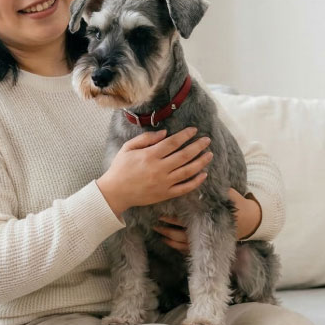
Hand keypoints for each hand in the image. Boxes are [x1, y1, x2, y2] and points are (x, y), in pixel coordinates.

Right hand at [97, 127, 213, 218]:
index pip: (173, 142)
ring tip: (209, 154)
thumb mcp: (128, 148)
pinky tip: (204, 174)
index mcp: (150, 156)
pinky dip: (196, 182)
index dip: (185, 135)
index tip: (194, 130)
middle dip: (198, 146)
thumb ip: (146, 138)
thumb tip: (165, 133)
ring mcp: (164, 183)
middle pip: (184, 155)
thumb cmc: (120, 168)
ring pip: (188, 171)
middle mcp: (159, 169)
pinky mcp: (165, 194)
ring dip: (201, 162)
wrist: (115, 192)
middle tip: (207, 140)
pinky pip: (184, 188)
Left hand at [154, 188, 260, 252]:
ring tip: (156, 228)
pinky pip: (185, 249)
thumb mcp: (228, 194)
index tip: (163, 207)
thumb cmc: (235, 204)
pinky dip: (173, 245)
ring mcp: (204, 240)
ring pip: (180, 241)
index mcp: (208, 216)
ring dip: (167, 235)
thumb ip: (215, 188)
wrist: (248, 221)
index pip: (187, 216)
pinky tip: (164, 240)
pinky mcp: (203, 246)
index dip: (174, 214)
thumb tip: (202, 174)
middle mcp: (205, 230)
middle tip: (155, 216)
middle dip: (167, 224)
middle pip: (180, 230)